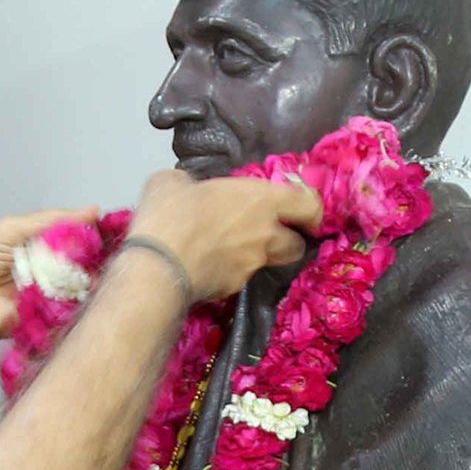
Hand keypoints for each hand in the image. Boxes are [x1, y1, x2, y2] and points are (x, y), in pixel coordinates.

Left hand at [0, 205, 99, 367]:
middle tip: (107, 246)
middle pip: (83, 257)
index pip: (75, 233)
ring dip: (88, 273)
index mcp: (41, 242)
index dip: (91, 229)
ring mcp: (53, 290)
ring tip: (96, 264)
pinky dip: (79, 296)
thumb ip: (49, 220)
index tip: (113, 225)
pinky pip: (73, 304)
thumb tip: (91, 210)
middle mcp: (50, 265)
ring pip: (82, 280)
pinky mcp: (53, 314)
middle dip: (94, 252)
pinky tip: (87, 287)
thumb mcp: (12, 229)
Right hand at [124, 169, 322, 302]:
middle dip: (290, 240)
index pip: (309, 205)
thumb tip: (185, 187)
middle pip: (297, 244)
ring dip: (262, 258)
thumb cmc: (171, 215)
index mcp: (262, 199)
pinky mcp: (233, 287)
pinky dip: (229, 273)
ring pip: (270, 264)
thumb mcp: (172, 181)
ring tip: (239, 253)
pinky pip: (239, 278)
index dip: (312, 210)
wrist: (158, 266)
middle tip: (273, 236)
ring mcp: (251, 264)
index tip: (306, 215)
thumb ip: (190, 183)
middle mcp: (265, 234)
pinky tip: (208, 268)